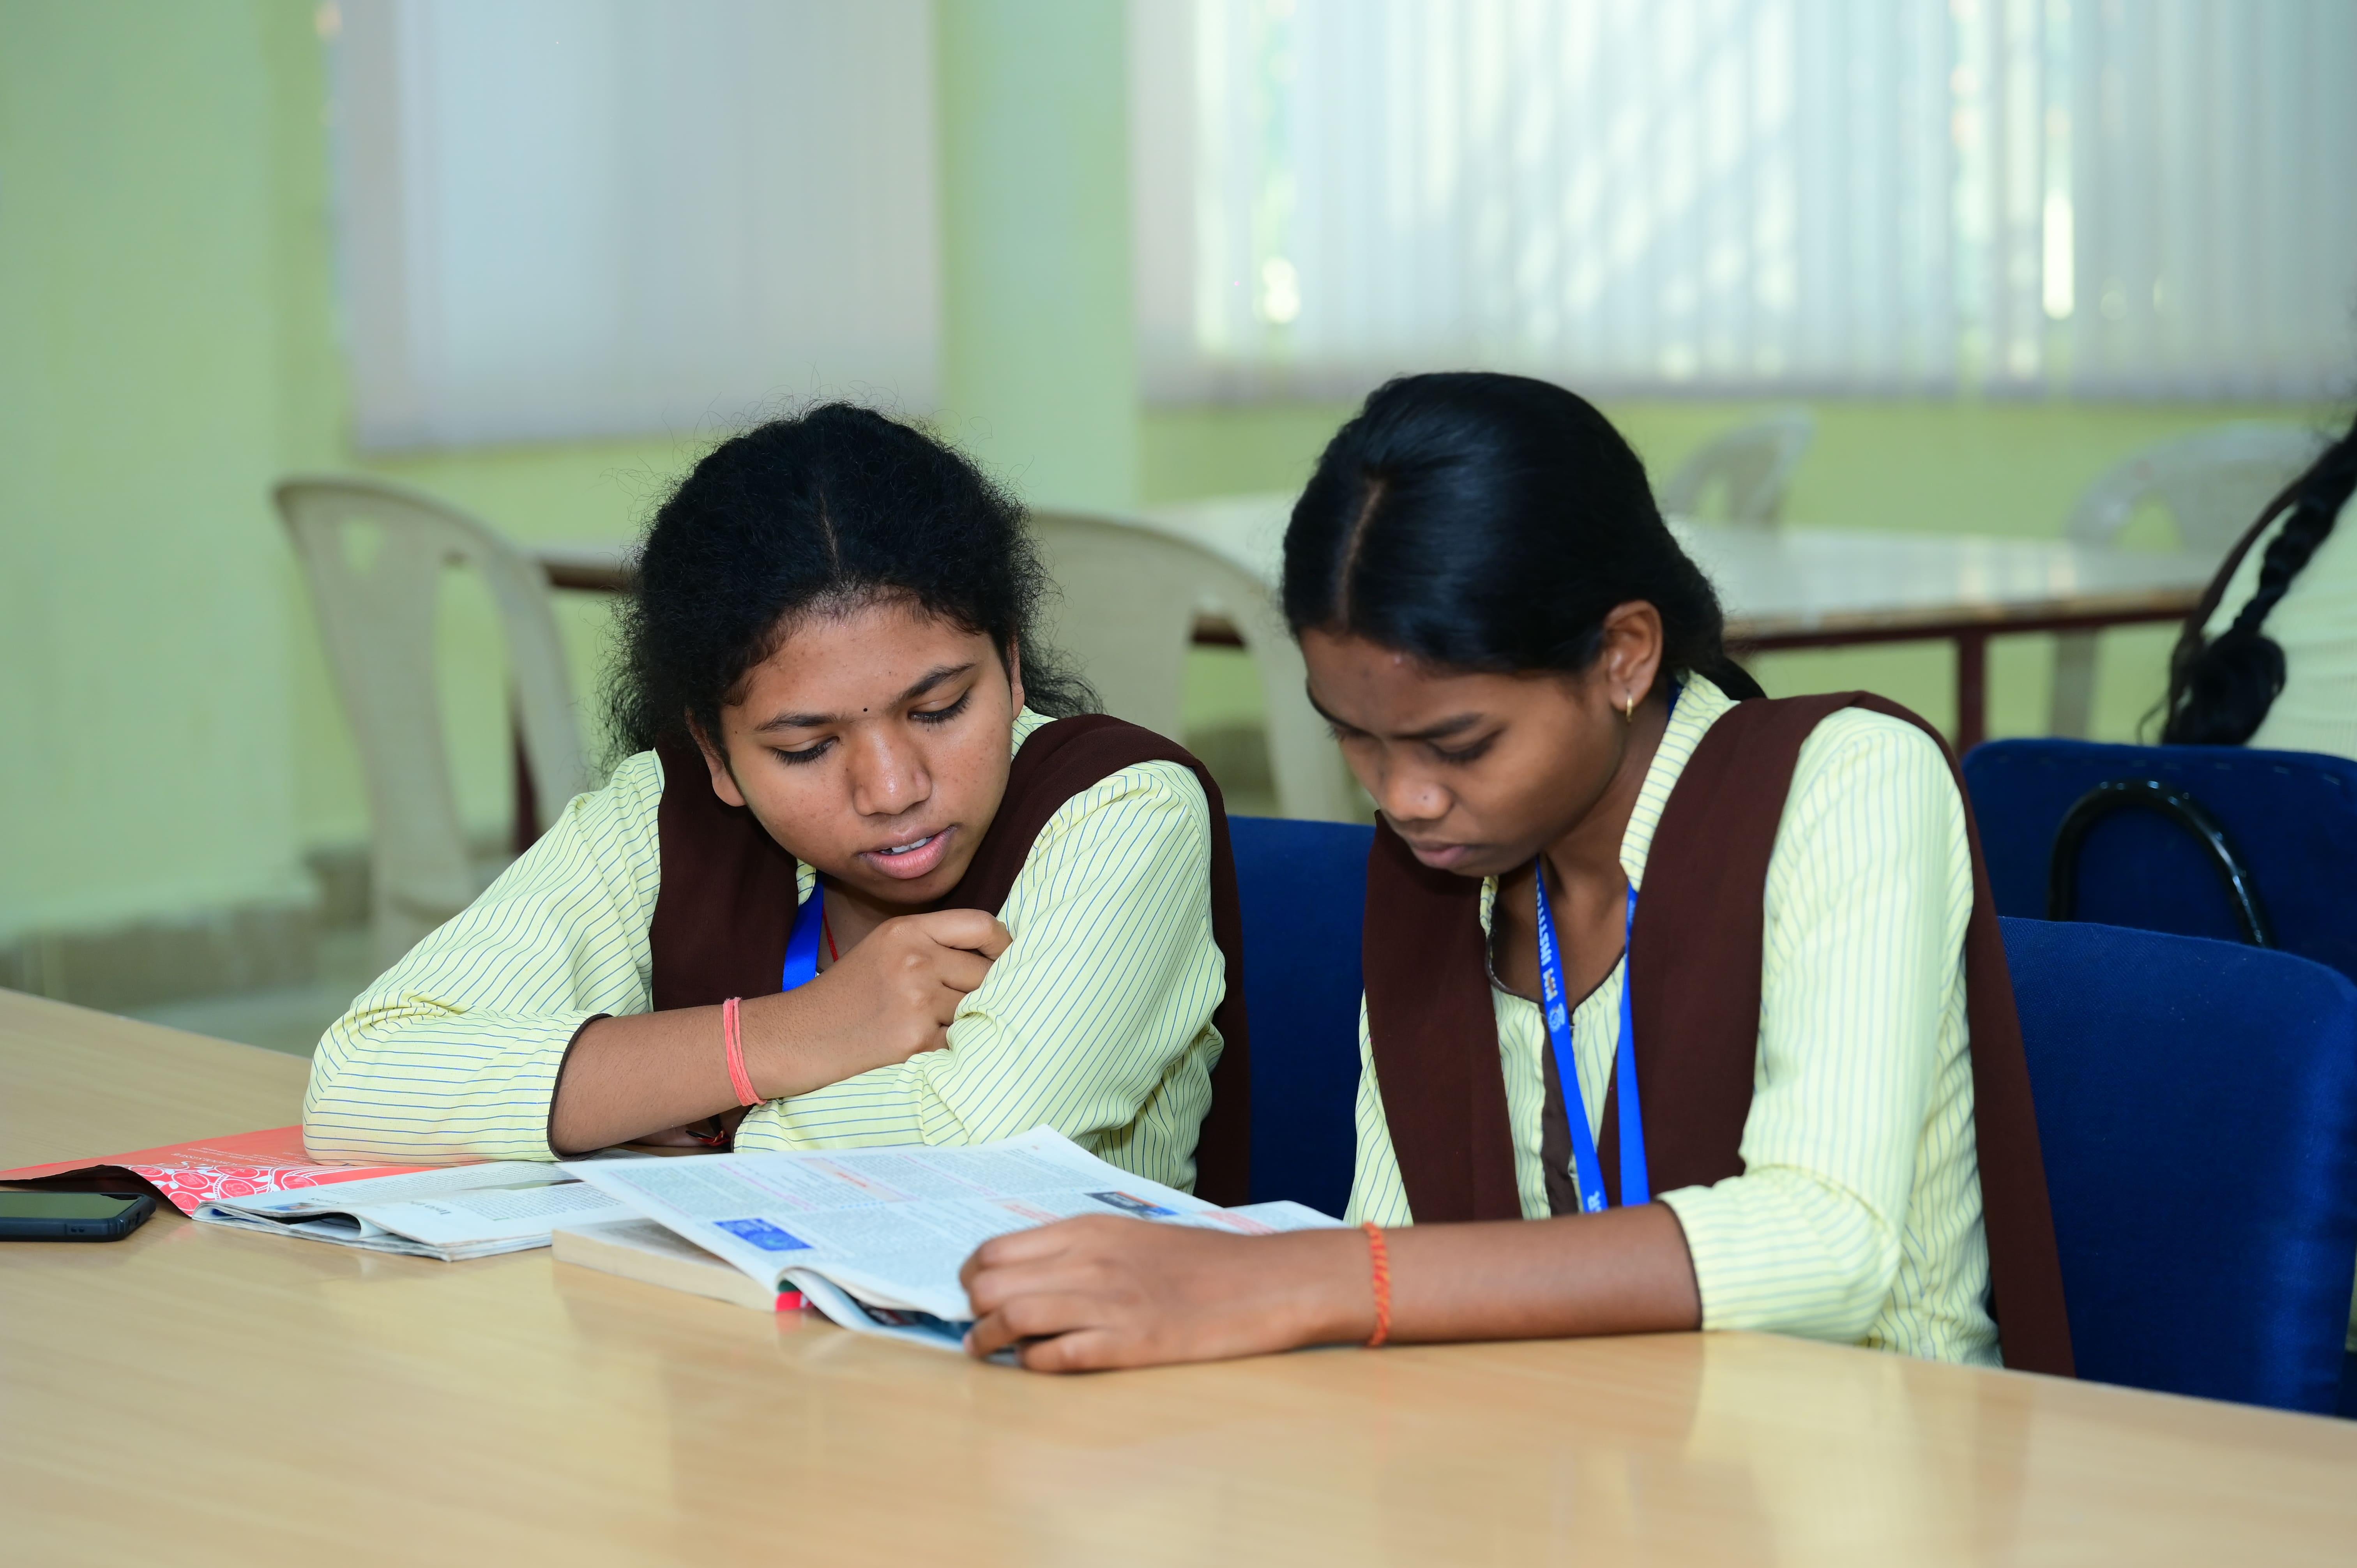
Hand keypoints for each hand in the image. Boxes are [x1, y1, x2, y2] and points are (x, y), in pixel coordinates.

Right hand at [745, 908, 1010, 1098]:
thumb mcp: (884, 950)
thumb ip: (934, 946)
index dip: (1004, 945)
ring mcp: (916, 999)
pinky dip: (948, 1050)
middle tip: (960, 1007)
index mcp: (907, 930)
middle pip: (985, 974)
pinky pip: (957, 1043)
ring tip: (931, 1028)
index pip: (981, 925)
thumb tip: (997, 958)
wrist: (794, 1037)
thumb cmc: (844, 996)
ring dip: (964, 1024)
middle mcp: (914, 958)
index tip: (1008, 961)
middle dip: (983, 993)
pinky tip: (921, 1048)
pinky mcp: (915, 1039)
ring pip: (976, 1010)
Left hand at [959, 1216, 1374, 1371]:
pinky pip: (1057, 1356)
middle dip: (973, 1310)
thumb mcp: (1132, 1236)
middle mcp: (1090, 1261)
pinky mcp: (1130, 1344)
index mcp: (1088, 1230)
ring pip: (1013, 1317)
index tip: (974, 1294)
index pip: (994, 1249)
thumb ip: (1080, 1250)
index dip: (972, 1277)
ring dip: (988, 1340)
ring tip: (987, 1352)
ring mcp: (1109, 1303)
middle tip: (978, 1326)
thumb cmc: (1201, 1262)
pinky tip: (1038, 1364)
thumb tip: (1025, 1274)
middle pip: (992, 1283)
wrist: (1267, 1281)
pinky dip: (1034, 1364)